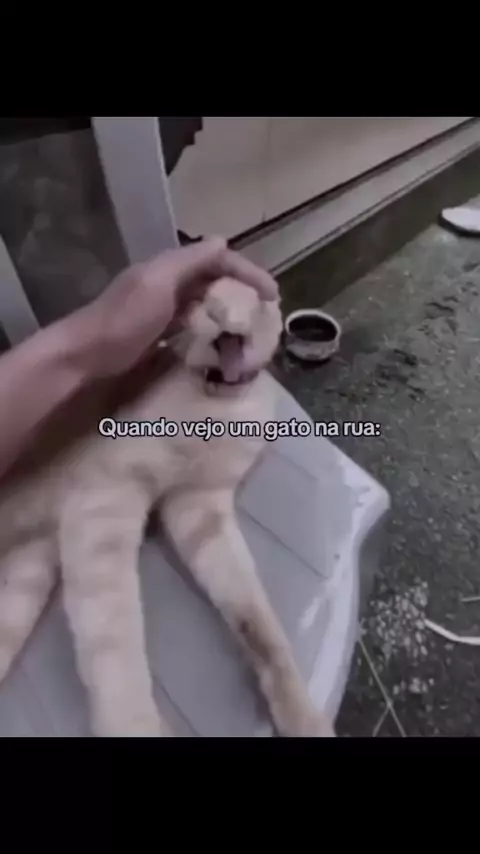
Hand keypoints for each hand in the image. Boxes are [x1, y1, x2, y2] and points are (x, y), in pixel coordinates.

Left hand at [73, 237, 278, 378]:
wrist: (84, 358)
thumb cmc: (122, 320)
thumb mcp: (158, 283)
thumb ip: (189, 261)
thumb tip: (223, 241)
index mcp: (172, 269)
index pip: (220, 261)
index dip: (248, 274)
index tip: (272, 297)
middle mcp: (171, 287)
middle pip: (218, 288)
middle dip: (243, 304)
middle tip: (262, 328)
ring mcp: (165, 314)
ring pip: (210, 313)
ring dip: (231, 327)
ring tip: (245, 349)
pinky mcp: (159, 339)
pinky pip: (197, 334)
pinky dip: (213, 341)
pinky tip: (221, 356)